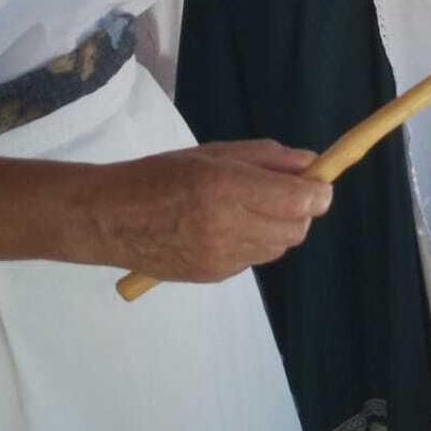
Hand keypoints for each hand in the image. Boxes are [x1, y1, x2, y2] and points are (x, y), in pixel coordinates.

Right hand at [80, 141, 331, 282]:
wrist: (110, 218)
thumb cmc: (160, 175)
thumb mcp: (214, 154)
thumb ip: (267, 158)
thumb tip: (312, 164)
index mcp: (225, 187)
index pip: (298, 201)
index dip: (318, 193)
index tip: (319, 185)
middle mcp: (226, 226)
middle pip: (296, 229)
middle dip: (300, 211)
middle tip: (283, 194)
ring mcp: (220, 256)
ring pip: (278, 247)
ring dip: (277, 228)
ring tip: (248, 210)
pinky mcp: (213, 276)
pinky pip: (253, 259)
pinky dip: (252, 243)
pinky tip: (225, 228)